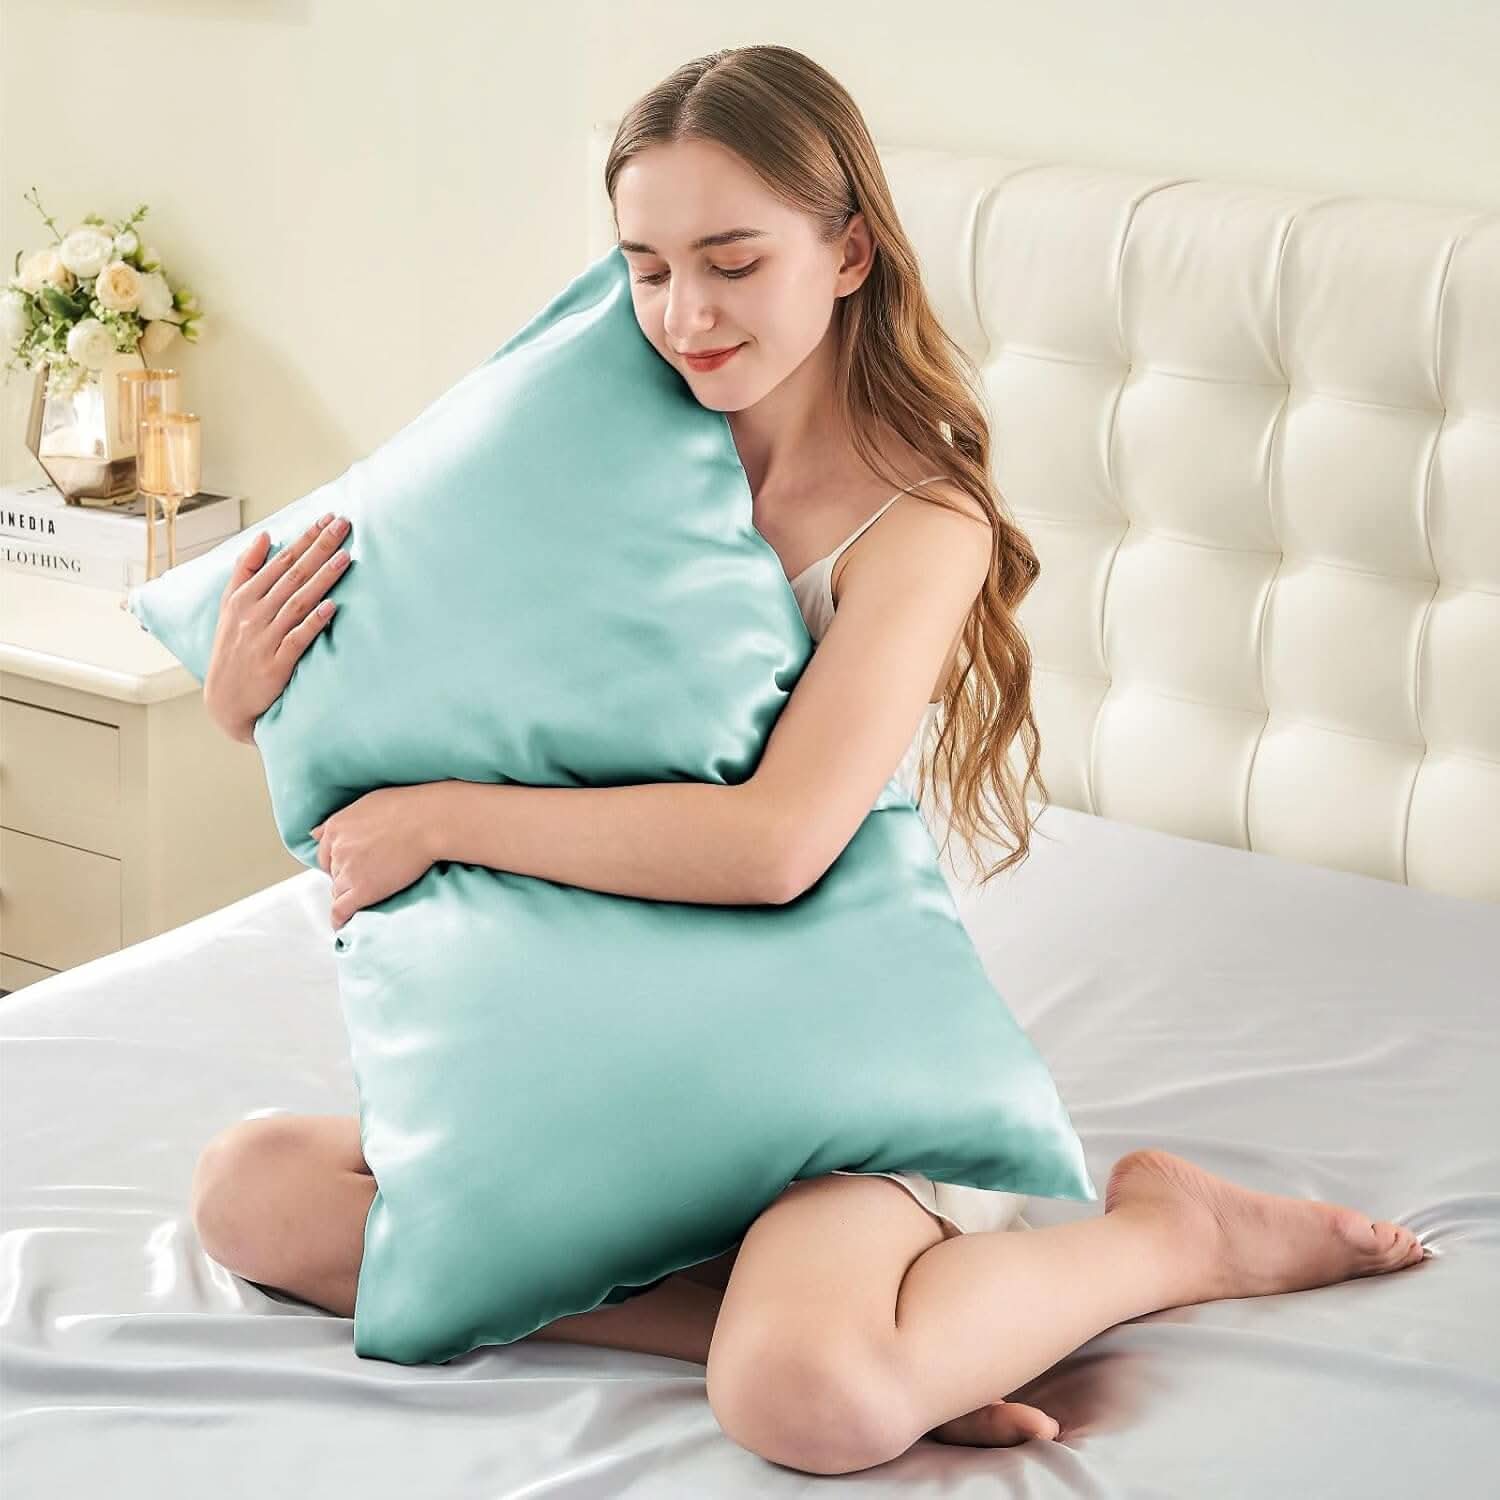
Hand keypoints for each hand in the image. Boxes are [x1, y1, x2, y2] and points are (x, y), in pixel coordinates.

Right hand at [204, 511, 353, 742]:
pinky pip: (298, 638)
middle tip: (343, 525)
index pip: (281, 560)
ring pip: (297, 602)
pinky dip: (314, 622)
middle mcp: (253, 613)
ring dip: (322, 578)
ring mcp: (265, 638)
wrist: (225, 699)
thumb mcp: (230, 606)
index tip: (328, 518)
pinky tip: (332, 607)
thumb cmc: (232, 649)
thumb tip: (265, 535)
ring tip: (345, 558)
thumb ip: (246, 570)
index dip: (306, 538)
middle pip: (292, 575)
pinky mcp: (276, 663)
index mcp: (244, 596)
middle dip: (319, 547)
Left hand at [311, 784, 444, 930]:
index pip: (325, 854)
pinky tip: (342, 925)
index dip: (338, 862)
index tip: (350, 866)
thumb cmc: (407, 808)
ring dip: (349, 895)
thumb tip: (315, 833)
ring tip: (364, 898)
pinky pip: (341, 910)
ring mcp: (348, 871)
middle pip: (333, 873)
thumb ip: (340, 821)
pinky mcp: (363, 890)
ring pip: (338, 891)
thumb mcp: (366, 804)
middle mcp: (337, 849)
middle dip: (346, 876)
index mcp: (336, 828)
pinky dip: (339, 919)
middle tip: (367, 877)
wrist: (429, 822)